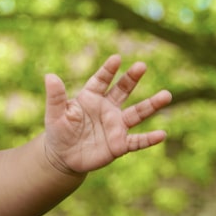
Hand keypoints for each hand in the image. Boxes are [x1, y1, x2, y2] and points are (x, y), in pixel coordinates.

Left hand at [43, 54, 171, 174]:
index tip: (116, 59)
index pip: (101, 81)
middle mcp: (107, 109)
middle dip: (132, 78)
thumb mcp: (55, 114)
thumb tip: (49, 76)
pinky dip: (148, 139)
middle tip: (142, 66)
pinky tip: (161, 134)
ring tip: (166, 95)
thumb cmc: (59, 132)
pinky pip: (137, 141)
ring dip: (151, 105)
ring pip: (137, 113)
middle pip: (123, 90)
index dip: (108, 70)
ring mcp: (115, 126)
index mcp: (90, 98)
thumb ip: (55, 96)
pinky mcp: (119, 145)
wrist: (63, 157)